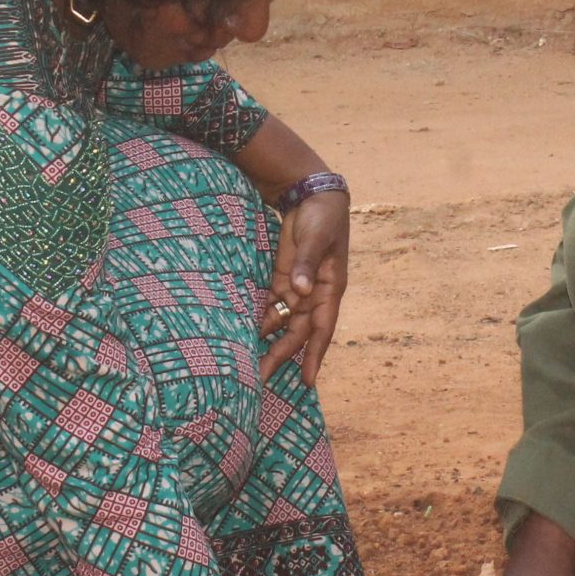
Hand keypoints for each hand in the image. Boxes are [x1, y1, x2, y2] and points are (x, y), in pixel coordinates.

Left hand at [261, 187, 346, 382]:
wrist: (312, 193)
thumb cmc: (322, 216)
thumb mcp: (316, 238)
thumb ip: (307, 263)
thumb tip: (301, 291)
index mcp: (330, 289)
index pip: (322, 330)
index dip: (314, 356)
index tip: (307, 381)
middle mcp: (314, 295)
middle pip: (297, 333)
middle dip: (281, 356)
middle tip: (261, 380)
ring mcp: (297, 287)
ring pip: (283, 323)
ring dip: (268, 342)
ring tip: (248, 365)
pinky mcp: (282, 278)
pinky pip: (271, 305)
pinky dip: (260, 319)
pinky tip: (244, 334)